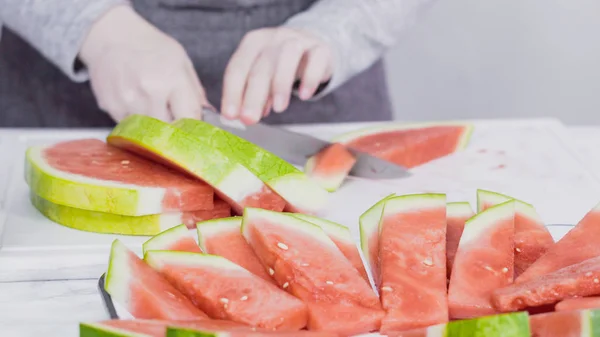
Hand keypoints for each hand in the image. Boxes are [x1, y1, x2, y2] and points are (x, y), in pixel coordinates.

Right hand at [79, 5, 206, 122]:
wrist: (112, 36)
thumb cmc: (151, 48)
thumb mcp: (182, 62)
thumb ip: (196, 93)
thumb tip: (207, 119)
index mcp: (172, 79)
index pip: (190, 118)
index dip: (194, 127)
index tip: (195, 129)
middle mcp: (150, 91)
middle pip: (169, 130)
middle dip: (175, 129)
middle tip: (174, 118)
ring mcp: (128, 100)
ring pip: (149, 132)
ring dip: (154, 127)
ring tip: (153, 105)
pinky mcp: (112, 107)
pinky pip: (131, 128)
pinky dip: (137, 122)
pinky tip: (137, 103)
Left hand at [221, 27, 333, 124]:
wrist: (312, 49)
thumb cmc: (281, 66)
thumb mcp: (264, 78)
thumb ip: (254, 95)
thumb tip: (245, 116)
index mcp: (253, 43)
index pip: (237, 68)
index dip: (232, 92)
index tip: (230, 115)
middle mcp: (274, 38)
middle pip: (261, 66)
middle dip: (253, 95)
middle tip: (250, 119)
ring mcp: (298, 40)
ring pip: (287, 56)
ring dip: (280, 84)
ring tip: (279, 109)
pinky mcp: (320, 48)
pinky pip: (316, 60)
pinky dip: (310, 78)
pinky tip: (304, 95)